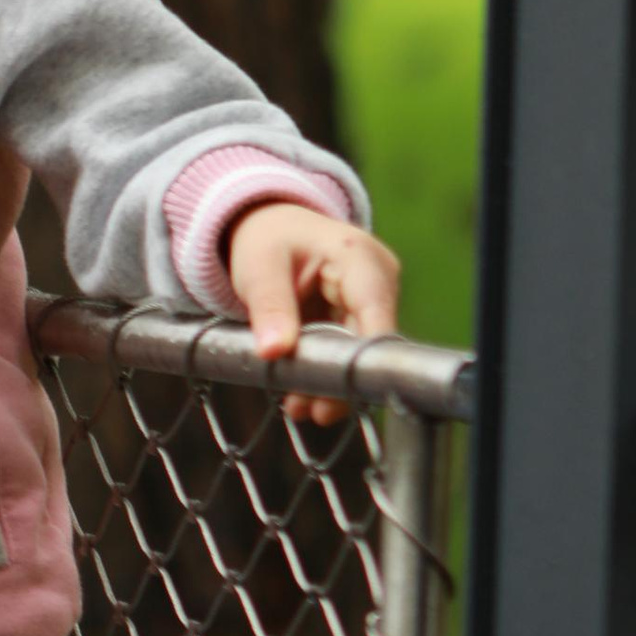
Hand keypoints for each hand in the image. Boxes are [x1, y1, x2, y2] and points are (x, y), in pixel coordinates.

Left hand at [223, 203, 402, 428]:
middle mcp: (376, 278)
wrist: (270, 225)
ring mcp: (371, 300)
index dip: (363, 354)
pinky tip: (301, 397)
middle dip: (340, 378)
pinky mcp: (358, 318)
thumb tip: (274, 351)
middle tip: (311, 411)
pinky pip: (347, 353)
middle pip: (370, 339)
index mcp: (357, 256)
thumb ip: (269, 306)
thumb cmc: (267, 238)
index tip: (338, 390)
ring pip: (359, 353)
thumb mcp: (259, 267)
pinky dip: (324, 373)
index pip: (375, 312)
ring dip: (330, 384)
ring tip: (299, 408)